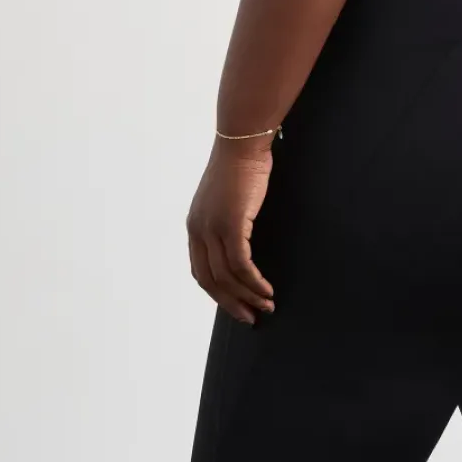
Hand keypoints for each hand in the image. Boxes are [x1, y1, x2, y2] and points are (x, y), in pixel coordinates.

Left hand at [186, 136, 275, 322]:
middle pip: (210, 280)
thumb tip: (242, 243)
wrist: (243, 143)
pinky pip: (241, 265)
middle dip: (230, 303)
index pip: (201, 271)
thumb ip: (229, 222)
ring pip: (227, 277)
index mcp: (195, 226)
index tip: (236, 306)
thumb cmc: (241, 167)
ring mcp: (212, 228)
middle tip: (250, 318)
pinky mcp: (230, 225)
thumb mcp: (229, 200)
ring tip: (266, 306)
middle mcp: (198, 230)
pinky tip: (266, 289)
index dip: (218, 293)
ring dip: (247, 296)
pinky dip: (254, 282)